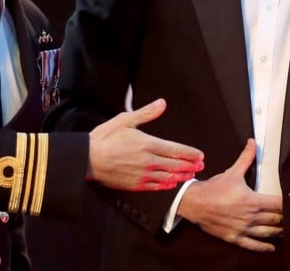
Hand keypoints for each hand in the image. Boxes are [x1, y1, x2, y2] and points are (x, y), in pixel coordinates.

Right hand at [87, 98, 204, 190]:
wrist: (88, 159)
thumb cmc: (105, 137)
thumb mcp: (125, 119)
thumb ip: (146, 113)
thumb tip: (162, 103)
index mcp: (147, 143)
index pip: (175, 149)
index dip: (189, 153)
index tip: (200, 155)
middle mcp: (148, 161)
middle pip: (175, 164)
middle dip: (190, 165)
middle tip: (200, 165)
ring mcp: (142, 175)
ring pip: (168, 176)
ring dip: (181, 175)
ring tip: (191, 174)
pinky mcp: (135, 185)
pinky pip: (156, 186)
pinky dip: (167, 185)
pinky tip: (172, 183)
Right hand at [178, 138, 282, 251]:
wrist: (194, 203)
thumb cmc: (214, 188)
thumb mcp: (231, 172)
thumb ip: (245, 158)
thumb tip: (253, 143)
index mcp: (253, 200)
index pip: (278, 204)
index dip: (288, 205)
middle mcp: (251, 217)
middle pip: (276, 220)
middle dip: (285, 219)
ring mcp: (244, 229)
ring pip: (268, 233)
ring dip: (278, 232)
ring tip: (284, 230)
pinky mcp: (236, 238)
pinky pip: (254, 245)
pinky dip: (265, 246)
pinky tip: (271, 246)